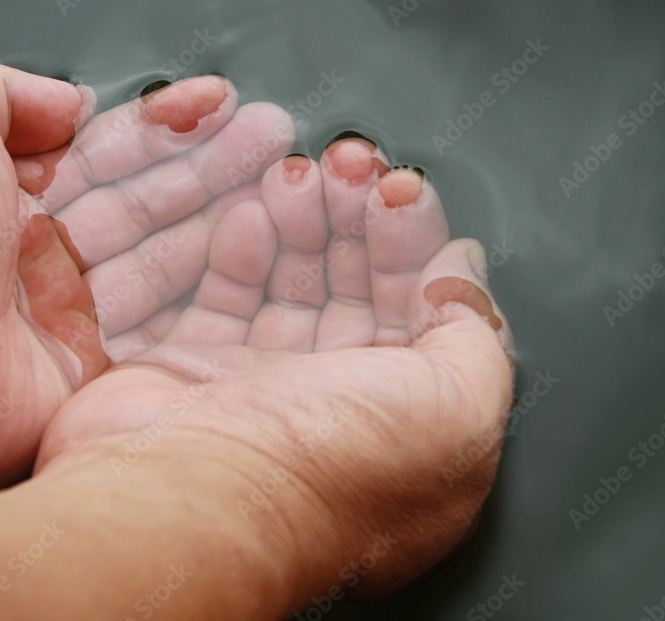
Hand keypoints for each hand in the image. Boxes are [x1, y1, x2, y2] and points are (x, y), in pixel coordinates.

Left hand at [0, 66, 286, 496]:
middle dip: (214, 170)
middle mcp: (41, 262)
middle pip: (149, 207)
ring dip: (229, 226)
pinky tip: (264, 268)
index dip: (166, 127)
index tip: (218, 105)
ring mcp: (69, 322)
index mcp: (6, 197)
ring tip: (286, 187)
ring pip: (169, 265)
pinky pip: (167, 335)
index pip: (108, 154)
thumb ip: (10, 90)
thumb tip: (68, 103)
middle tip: (274, 142)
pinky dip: (218, 304)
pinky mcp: (91, 379)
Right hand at [35, 137, 514, 599]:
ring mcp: (261, 388)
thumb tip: (461, 274)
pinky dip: (238, 245)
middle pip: (355, 287)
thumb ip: (476, 332)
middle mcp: (336, 410)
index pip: (421, 313)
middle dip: (356, 217)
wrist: (188, 499)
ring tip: (297, 174)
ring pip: (291, 281)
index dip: (414, 244)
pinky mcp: (194, 368)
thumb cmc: (325, 470)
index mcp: (408, 426)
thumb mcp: (456, 405)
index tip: (398, 191)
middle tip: (346, 165)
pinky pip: (223, 292)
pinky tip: (249, 211)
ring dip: (300, 218)